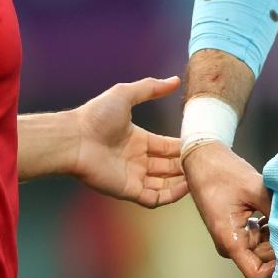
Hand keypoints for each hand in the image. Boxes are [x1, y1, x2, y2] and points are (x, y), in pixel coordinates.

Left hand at [70, 76, 188, 207]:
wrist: (73, 138)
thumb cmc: (95, 116)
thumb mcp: (125, 94)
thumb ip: (150, 88)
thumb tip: (175, 80)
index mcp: (138, 140)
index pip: (167, 147)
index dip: (182, 147)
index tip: (200, 145)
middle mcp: (137, 159)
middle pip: (168, 166)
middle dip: (185, 165)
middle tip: (204, 162)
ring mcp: (133, 176)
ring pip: (165, 184)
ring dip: (182, 182)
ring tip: (199, 176)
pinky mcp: (129, 190)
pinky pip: (155, 197)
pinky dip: (171, 195)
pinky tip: (185, 187)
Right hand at [182, 141, 274, 277]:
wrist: (202, 160)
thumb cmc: (222, 173)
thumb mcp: (255, 189)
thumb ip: (276, 211)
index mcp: (230, 240)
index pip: (256, 274)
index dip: (276, 266)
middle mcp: (230, 245)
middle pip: (263, 261)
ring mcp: (233, 238)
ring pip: (262, 249)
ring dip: (275, 235)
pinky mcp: (236, 230)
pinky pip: (258, 238)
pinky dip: (269, 229)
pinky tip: (273, 212)